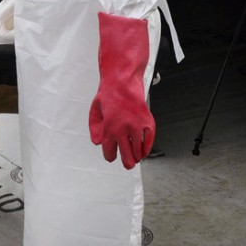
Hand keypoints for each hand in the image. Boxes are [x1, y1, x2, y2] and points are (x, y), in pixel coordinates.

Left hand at [88, 12, 153, 169]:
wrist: (123, 80)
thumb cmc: (108, 94)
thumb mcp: (95, 111)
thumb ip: (95, 129)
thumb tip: (98, 143)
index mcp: (109, 127)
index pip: (109, 150)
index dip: (110, 156)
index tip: (111, 157)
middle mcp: (123, 129)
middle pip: (127, 156)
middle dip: (126, 162)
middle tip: (127, 164)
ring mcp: (137, 126)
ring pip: (139, 150)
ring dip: (137, 156)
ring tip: (135, 158)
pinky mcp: (148, 122)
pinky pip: (149, 141)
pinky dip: (147, 148)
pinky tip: (144, 152)